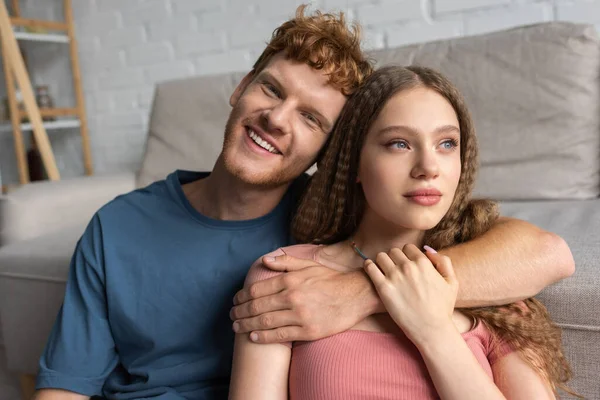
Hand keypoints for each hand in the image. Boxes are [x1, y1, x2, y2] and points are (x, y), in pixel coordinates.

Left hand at [230, 254, 374, 343]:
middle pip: (257, 306)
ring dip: (247, 325)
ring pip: (265, 321)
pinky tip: (254, 337)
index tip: (235, 301)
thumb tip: (265, 260)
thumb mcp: (308, 265)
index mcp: (290, 280)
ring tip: (237, 327)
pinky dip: (264, 337)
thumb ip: (285, 262)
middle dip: (240, 312)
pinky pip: (280, 335)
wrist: (355, 295)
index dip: (242, 296)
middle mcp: (292, 297)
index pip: (257, 290)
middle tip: (232, 316)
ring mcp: (300, 316)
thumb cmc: (331, 279)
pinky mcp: (308, 331)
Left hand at [364, 244, 457, 347]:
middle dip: (394, 258)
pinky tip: (371, 269)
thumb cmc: (443, 308)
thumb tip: (428, 250)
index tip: (405, 262)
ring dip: (381, 261)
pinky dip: (369, 265)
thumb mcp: (452, 282)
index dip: (407, 254)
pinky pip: (370, 267)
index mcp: (424, 263)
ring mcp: (394, 277)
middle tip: (394, 267)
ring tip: (382, 269)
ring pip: (381, 256)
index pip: (408, 247)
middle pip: (393, 251)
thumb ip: (443, 262)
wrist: (431, 329)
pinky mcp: (383, 288)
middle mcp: (408, 267)